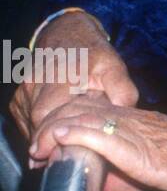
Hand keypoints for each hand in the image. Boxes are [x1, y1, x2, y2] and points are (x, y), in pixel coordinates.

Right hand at [8, 16, 138, 142]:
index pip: (51, 123)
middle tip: (72, 156)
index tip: (75, 153)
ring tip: (65, 145)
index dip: (61, 141)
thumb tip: (125, 115)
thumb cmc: (92, 53)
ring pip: (31, 128)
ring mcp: (22, 95)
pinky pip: (26, 123)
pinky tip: (56, 132)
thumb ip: (122, 91)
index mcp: (58, 82)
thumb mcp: (113, 67)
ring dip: (47, 139)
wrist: (67, 34)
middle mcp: (34, 89)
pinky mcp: (17, 100)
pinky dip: (40, 131)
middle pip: (39, 129)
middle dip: (55, 144)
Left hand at [28, 98, 166, 190]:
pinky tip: (60, 140)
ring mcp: (131, 128)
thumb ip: (119, 174)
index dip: (61, 120)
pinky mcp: (134, 144)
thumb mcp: (148, 168)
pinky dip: (73, 134)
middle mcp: (129, 118)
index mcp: (133, 119)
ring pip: (81, 116)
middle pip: (77, 106)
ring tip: (40, 148)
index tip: (46, 144)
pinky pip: (97, 133)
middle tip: (38, 150)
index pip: (87, 107)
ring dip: (54, 131)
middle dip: (50, 124)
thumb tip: (96, 187)